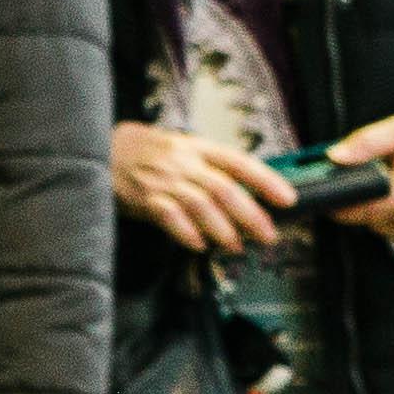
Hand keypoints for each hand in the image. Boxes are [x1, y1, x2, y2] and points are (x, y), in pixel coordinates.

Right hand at [111, 123, 300, 254]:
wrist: (105, 148)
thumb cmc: (148, 152)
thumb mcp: (183, 149)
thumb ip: (211, 168)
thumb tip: (247, 193)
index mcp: (199, 147)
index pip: (240, 162)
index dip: (267, 180)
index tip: (288, 199)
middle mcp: (184, 162)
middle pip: (224, 188)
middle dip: (250, 214)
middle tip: (268, 235)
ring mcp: (164, 181)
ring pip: (200, 204)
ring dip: (222, 228)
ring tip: (236, 246)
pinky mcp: (144, 199)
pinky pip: (169, 216)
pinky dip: (186, 232)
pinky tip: (198, 245)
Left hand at [318, 109, 393, 238]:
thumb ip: (366, 142)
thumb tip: (335, 157)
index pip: (376, 206)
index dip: (348, 205)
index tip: (330, 196)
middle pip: (372, 218)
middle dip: (355, 203)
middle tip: (350, 181)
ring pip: (377, 226)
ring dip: (368, 210)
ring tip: (375, 185)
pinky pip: (389, 229)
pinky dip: (381, 215)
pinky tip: (386, 197)